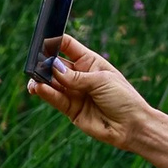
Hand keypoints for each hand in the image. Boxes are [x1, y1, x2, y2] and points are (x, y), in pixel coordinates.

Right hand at [25, 35, 160, 149]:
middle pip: (55, 64)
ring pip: (51, 82)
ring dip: (41, 80)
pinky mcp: (70, 109)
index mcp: (90, 62)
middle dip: (44, 63)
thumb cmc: (123, 99)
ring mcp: (74, 92)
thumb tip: (53, 67)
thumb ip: (76, 77)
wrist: (132, 126)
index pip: (67, 46)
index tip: (42, 41)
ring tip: (35, 80)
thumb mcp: (101, 81)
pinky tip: (39, 88)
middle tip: (35, 64)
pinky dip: (46, 93)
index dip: (54, 41)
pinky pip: (55, 99)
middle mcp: (79, 76)